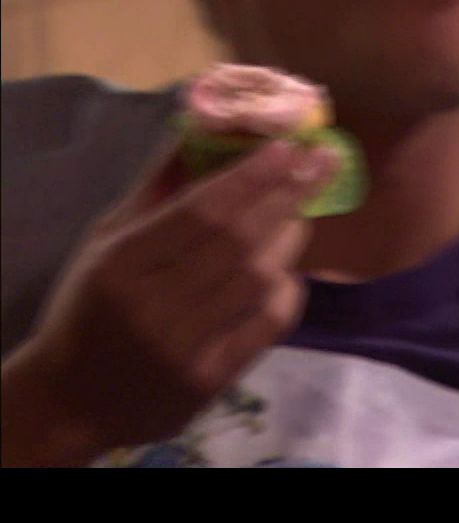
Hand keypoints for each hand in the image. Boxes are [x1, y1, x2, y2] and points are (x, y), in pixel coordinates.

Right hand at [0, 139, 338, 466]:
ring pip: (259, 279)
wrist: (71, 402)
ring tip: (301, 210)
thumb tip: (204, 120)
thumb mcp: (107, 241)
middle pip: (238, 241)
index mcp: (121, 264)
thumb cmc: (92, 306)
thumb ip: (157, 186)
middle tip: (323, 160)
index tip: (290, 145)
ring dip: (291, 237)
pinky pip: (268, 324)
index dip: (251, 176)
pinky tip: (288, 269)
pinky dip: (287, 290)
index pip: (201, 211)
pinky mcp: (211, 380)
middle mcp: (153, 305)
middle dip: (288, 194)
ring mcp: (184, 347)